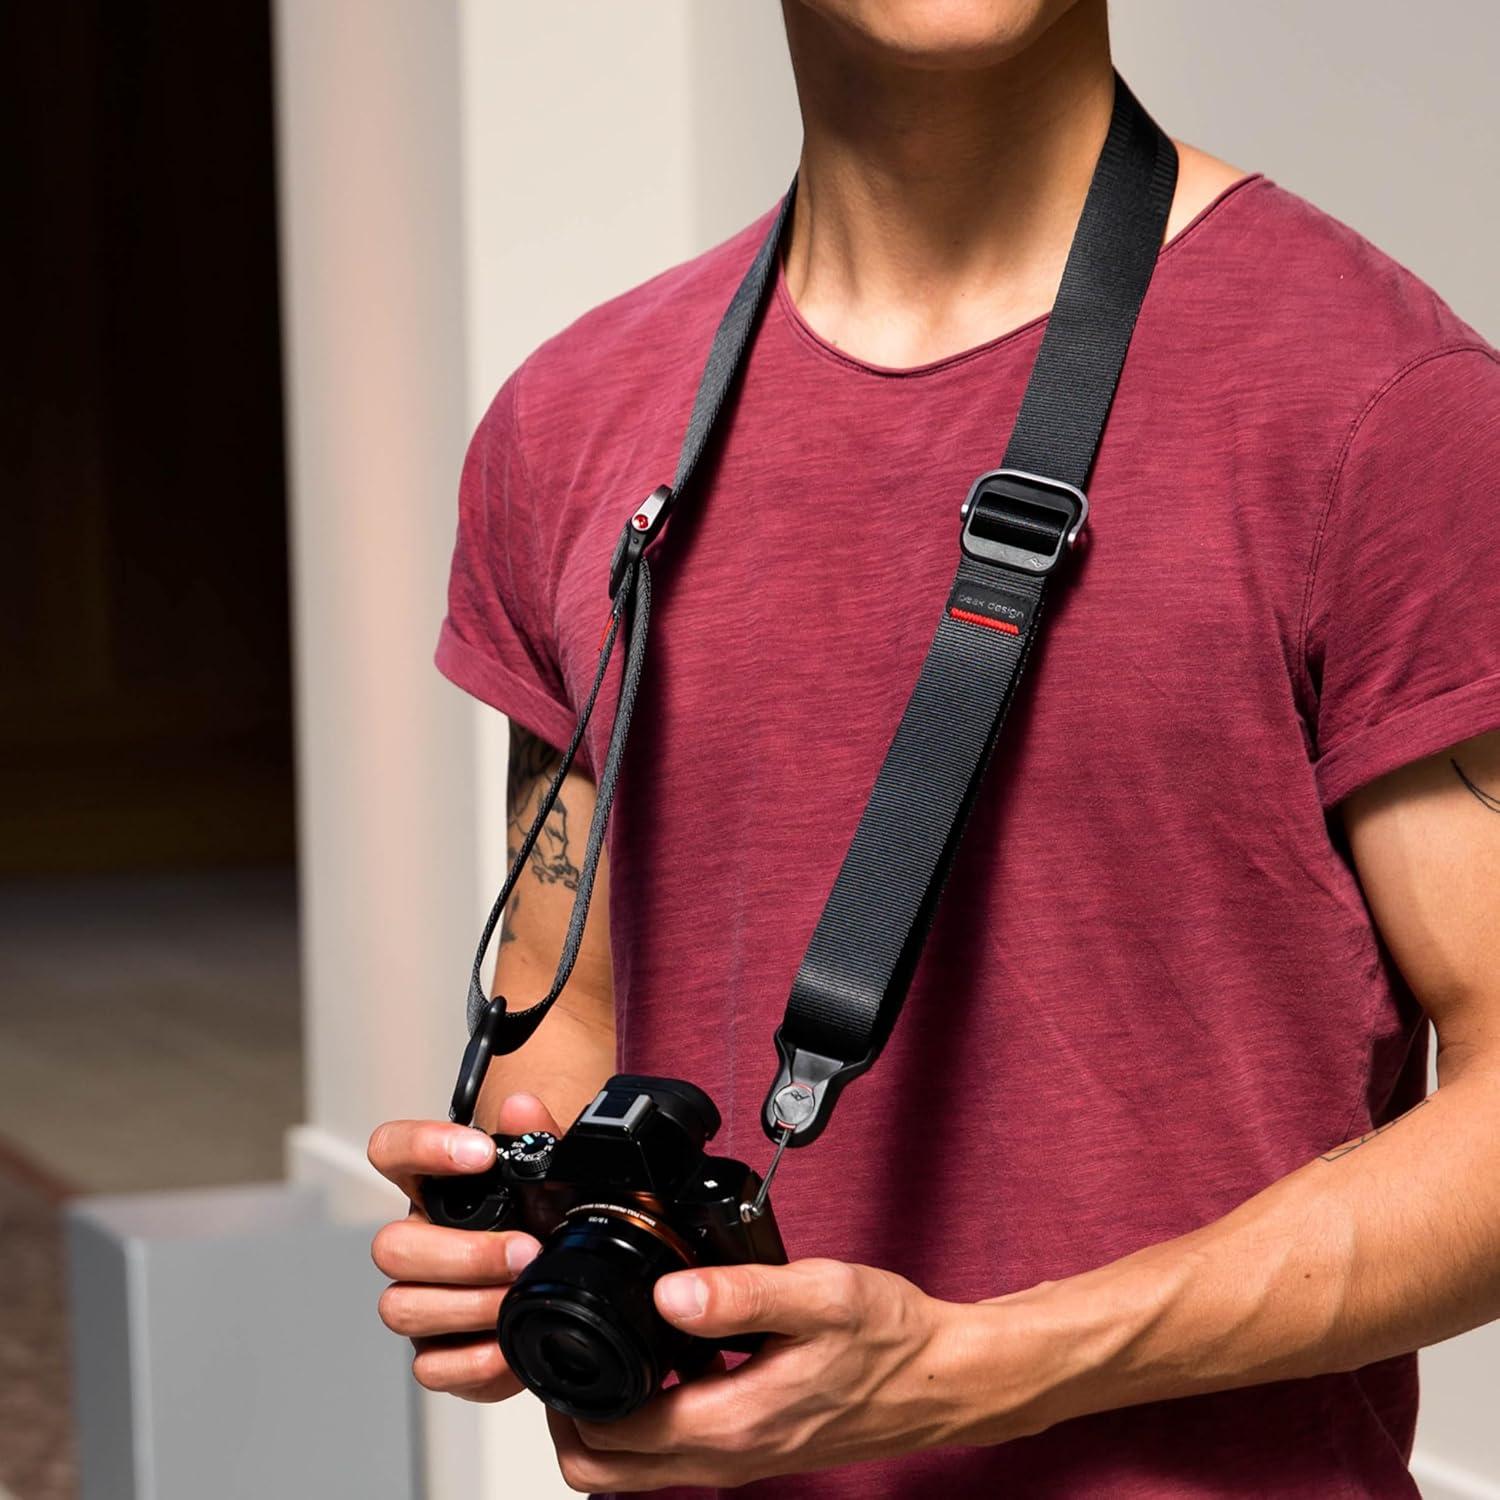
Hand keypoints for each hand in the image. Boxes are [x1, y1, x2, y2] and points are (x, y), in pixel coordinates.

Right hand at [368, 1092, 558, 1400]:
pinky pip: (429, 1365)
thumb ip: (541, 1137)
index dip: (421, 1147)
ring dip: (468, 1305)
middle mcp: (418, 1241)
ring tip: (520, 1298)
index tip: (481, 1155)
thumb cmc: (550, 1220)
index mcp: (436, 1188)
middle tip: (526, 1251)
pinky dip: (474, 1359)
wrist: (572, 1278)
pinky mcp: (437, 1353)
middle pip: (391, 1245)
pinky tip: (511, 1344)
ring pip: (401, 1306)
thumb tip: (521, 1107)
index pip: (391, 1149)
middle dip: (464, 1252)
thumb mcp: (559, 1178)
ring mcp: (421, 1298)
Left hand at [547, 1257, 1054, 1492]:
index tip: (558, 1333)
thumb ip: (740, 1293)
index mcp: (730, 1422)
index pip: (607, 1437)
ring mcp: (737, 1460)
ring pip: (635, 1467)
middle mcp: (725, 1457)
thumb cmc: (889, 1336)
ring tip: (612, 1341)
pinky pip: (673, 1450)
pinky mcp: (751, 1448)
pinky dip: (648, 1414)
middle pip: (603, 1468)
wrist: (941, 1378)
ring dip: (605, 1416)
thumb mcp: (817, 1295)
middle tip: (568, 1343)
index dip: (563, 1392)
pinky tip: (668, 1351)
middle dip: (567, 1412)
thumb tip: (667, 1294)